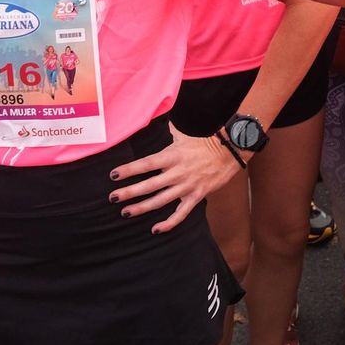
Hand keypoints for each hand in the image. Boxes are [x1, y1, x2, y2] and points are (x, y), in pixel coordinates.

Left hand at [109, 126, 240, 233]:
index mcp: (173, 155)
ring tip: (126, 212)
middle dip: (129, 192)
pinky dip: (169, 223)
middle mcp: (178, 172)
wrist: (231, 150)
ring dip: (142, 208)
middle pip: (149, 185)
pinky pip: (181, 214)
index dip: (129, 170)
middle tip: (113, 198)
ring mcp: (188, 186)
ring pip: (161, 200)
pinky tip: (155, 229)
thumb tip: (154, 115)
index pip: (146, 164)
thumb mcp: (184, 133)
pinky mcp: (197, 196)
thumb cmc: (206, 140)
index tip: (113, 175)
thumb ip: (168, 131)